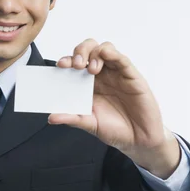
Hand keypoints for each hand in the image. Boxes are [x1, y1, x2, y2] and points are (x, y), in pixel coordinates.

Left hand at [47, 39, 180, 177]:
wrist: (138, 140)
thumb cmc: (114, 129)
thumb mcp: (90, 124)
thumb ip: (72, 118)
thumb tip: (51, 117)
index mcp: (87, 84)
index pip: (73, 65)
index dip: (66, 61)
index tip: (60, 66)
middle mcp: (100, 75)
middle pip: (87, 51)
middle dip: (79, 52)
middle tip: (75, 65)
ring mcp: (116, 73)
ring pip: (103, 50)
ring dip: (93, 53)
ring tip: (91, 68)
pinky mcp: (131, 75)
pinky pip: (121, 59)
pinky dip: (112, 53)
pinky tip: (105, 54)